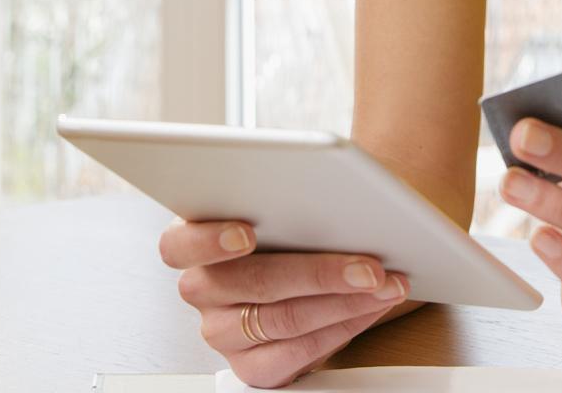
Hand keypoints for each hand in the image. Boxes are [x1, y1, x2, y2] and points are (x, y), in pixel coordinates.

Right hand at [159, 220, 409, 387]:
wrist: (307, 278)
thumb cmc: (289, 235)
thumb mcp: (277, 212)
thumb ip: (282, 203)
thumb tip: (331, 196)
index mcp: (193, 245)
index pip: (178, 245)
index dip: (209, 240)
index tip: (248, 233)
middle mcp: (203, 290)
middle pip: (251, 282)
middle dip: (319, 272)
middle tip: (368, 265)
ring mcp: (222, 332)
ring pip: (281, 319)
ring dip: (343, 302)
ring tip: (383, 286)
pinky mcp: (250, 366)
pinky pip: (293, 355)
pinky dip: (340, 330)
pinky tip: (367, 310)